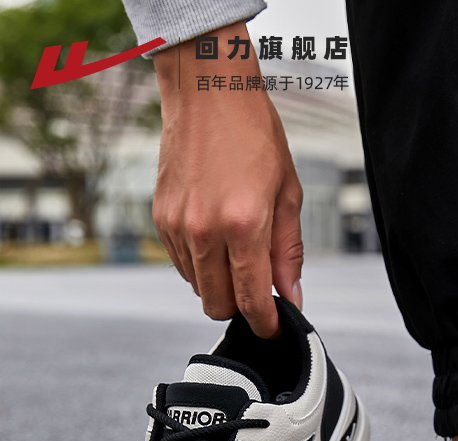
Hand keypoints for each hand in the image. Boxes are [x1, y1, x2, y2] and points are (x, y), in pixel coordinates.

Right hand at [152, 24, 302, 337]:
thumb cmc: (253, 133)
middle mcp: (204, 230)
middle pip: (218, 304)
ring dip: (220, 285)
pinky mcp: (161, 218)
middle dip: (240, 309)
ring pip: (198, 288)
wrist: (208, 91)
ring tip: (238, 254)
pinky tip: (217, 239)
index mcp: (242, 224)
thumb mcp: (287, 193)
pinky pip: (181, 264)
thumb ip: (288, 252)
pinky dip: (201, 265)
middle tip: (259, 295)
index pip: (251, 298)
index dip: (265, 322)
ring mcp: (178, 226)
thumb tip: (292, 295)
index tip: (274, 329)